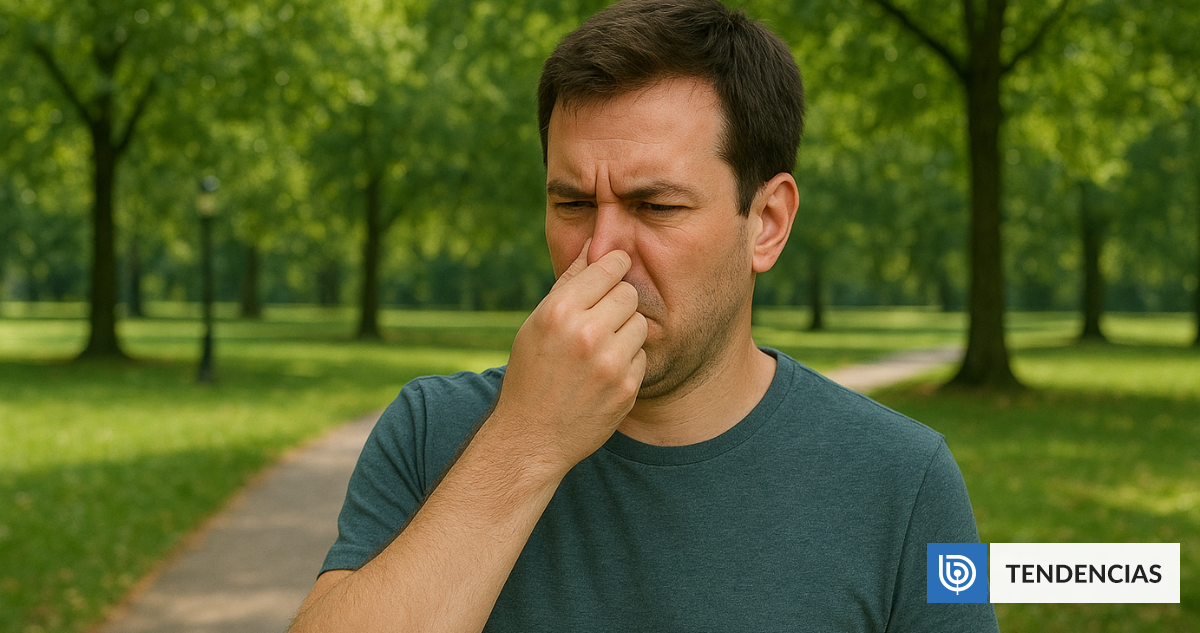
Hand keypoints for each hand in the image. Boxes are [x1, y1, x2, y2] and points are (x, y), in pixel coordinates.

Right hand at [491, 240, 647, 471]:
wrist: (532, 436)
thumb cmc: (531, 372)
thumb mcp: (537, 322)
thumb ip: (570, 282)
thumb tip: (595, 242)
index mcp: (559, 311)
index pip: (610, 267)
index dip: (615, 266)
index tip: (615, 271)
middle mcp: (586, 334)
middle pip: (629, 293)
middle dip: (618, 302)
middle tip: (600, 319)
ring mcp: (609, 363)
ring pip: (639, 324)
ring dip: (625, 333)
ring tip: (599, 350)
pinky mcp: (627, 387)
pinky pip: (642, 356)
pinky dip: (628, 362)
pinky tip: (603, 375)